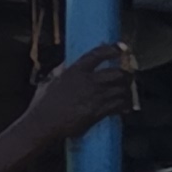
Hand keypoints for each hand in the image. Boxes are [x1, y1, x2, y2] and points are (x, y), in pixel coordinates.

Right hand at [17, 42, 136, 140]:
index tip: (121, 47)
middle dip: (126, 74)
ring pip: (122, 89)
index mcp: (75, 71)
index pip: (98, 54)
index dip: (112, 49)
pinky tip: (125, 107)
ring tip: (127, 93)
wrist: (43, 124)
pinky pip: (120, 105)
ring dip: (127, 91)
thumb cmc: (43, 104)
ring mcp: (95, 97)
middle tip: (128, 77)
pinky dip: (125, 105)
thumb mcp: (50, 81)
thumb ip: (62, 70)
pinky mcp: (99, 112)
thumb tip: (68, 62)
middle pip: (118, 73)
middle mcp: (88, 81)